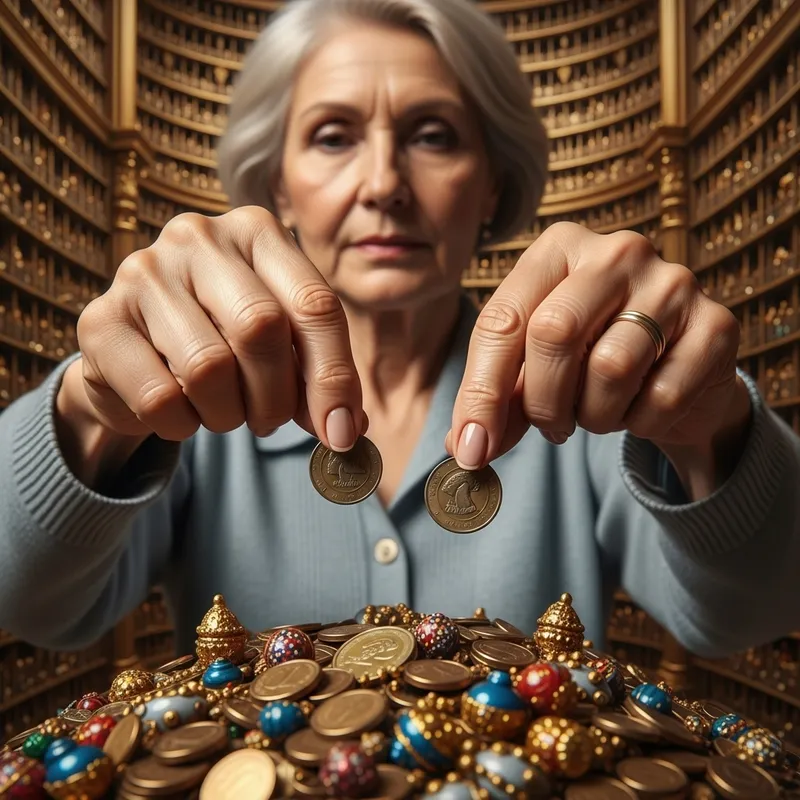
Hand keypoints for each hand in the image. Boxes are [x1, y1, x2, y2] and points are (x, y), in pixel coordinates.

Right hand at [72, 207, 363, 447]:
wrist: (138, 354)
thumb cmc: (226, 343)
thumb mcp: (283, 348)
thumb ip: (318, 379)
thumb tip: (347, 430)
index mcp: (256, 231)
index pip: (315, 305)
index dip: (334, 377)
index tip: (342, 433)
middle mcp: (197, 237)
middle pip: (260, 329)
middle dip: (276, 397)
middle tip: (269, 422)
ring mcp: (142, 272)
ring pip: (208, 368)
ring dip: (227, 415)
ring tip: (223, 410)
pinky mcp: (100, 320)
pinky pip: (158, 398)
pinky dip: (181, 424)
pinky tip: (181, 412)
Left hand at [448, 222, 744, 467]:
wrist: (678, 372)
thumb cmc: (591, 360)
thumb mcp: (535, 368)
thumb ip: (499, 400)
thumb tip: (465, 448)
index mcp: (559, 248)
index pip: (502, 320)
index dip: (481, 392)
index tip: (470, 449)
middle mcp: (617, 252)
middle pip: (554, 332)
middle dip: (542, 402)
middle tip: (551, 427)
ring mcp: (674, 282)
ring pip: (610, 368)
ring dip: (594, 415)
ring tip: (599, 411)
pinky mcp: (717, 325)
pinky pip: (662, 396)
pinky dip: (641, 422)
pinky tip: (641, 409)